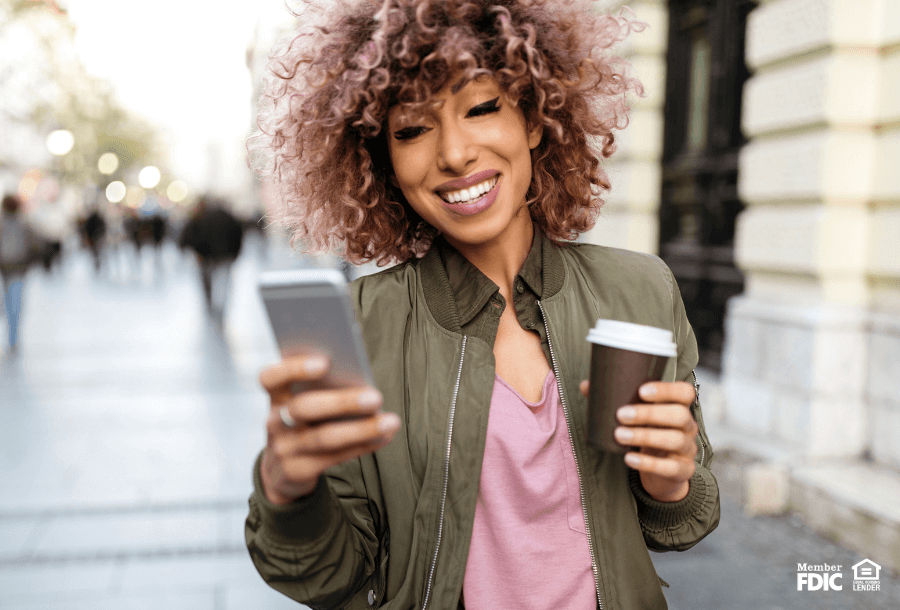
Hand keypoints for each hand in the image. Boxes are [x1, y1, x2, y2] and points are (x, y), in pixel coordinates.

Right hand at [259, 354, 400, 504]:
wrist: (281, 471)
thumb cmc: (304, 424)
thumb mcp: (304, 404)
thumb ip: (322, 390)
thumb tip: (362, 381)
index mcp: (276, 396)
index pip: (271, 378)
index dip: (295, 368)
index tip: (326, 362)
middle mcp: (274, 421)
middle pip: (304, 407)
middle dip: (342, 402)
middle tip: (376, 397)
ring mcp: (284, 448)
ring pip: (324, 437)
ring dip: (362, 429)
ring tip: (391, 421)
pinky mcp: (297, 471)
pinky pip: (334, 457)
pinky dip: (363, 445)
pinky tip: (384, 436)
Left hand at [580, 380, 697, 502]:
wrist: (661, 472)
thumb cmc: (648, 433)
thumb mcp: (636, 417)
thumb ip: (614, 399)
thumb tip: (586, 385)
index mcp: (679, 407)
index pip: (685, 392)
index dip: (666, 390)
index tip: (641, 390)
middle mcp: (688, 426)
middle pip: (679, 415)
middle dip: (649, 413)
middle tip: (621, 415)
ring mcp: (688, 449)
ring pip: (675, 440)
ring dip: (645, 436)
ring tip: (619, 435)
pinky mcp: (683, 470)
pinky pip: (670, 467)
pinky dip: (648, 463)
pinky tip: (628, 459)